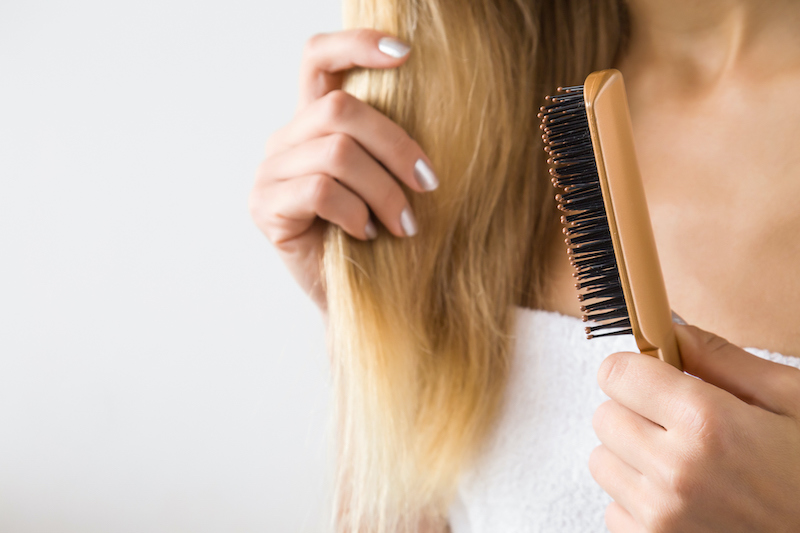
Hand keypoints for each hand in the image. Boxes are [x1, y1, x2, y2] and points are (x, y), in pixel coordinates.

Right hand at [249, 29, 438, 310]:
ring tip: (402, 224)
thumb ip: (388, 140)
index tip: (406, 54)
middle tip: (428, 184)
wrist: (358, 297)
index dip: (356, 45)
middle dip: (395, 145)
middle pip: (340, 109)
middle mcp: (286, 139)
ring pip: (336, 152)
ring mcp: (270, 173)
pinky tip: (365, 234)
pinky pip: (321, 191)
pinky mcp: (266, 208)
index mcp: (313, 121)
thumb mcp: (388, 177)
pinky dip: (356, 213)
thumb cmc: (380, 235)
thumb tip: (439, 98)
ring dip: (383, 190)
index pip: (317, 58)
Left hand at [590, 324, 799, 531]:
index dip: (635, 369)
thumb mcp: (792, 401)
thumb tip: (671, 330)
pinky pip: (613, 509)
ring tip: (684, 464)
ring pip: (602, 462)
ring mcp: (662, 518)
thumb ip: (721, 359)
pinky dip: (638, 502)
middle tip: (679, 423)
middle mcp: (675, 471)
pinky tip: (683, 500)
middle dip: (635, 411)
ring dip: (632, 457)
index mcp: (707, 423)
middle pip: (604, 416)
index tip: (654, 377)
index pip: (616, 374)